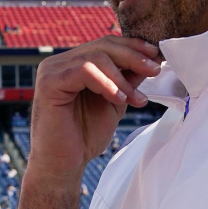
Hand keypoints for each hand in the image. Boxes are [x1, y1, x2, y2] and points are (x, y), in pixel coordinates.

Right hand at [27, 36, 160, 182]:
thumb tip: (150, 61)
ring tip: (135, 98)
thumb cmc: (84, 136)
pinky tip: (118, 98)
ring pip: (96, 56)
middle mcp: (61, 62)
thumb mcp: (114, 102)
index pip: (107, 44)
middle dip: (134, 57)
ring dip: (122, 77)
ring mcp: (52, 70)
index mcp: (74, 63)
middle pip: (103, 45)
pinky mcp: (49, 82)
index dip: (133, 47)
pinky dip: (106, 83)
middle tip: (155, 70)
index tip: (157, 57)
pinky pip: (84, 71)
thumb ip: (127, 81)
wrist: (64, 164)